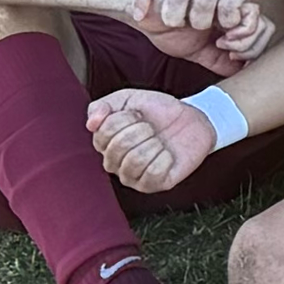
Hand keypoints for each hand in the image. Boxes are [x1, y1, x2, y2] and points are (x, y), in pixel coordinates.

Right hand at [83, 87, 217, 192]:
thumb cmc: (158, 111)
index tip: (138, 114)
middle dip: (141, 130)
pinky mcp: (153, 185)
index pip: (104, 131)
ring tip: (160, 141)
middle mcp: (114, 164)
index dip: (126, 117)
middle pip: (119, 147)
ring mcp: (132, 177)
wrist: (192, 119)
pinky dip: (165, 158)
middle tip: (151, 128)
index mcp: (104, 143)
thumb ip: (103, 106)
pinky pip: (153, 173)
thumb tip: (91, 123)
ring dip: (154, 144)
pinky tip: (168, 155)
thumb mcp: (128, 99)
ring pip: (135, 161)